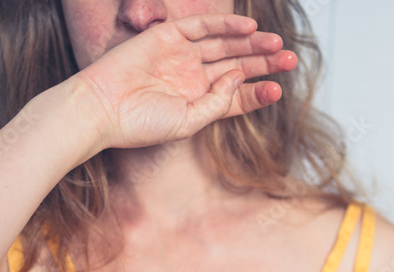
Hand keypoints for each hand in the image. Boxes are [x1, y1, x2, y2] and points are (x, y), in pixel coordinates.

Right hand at [75, 13, 296, 149]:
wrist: (103, 108)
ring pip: (224, 46)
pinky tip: (250, 29)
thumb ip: (217, 103)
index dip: (258, 93)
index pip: (235, 96)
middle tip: (290, 60)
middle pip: (236, 67)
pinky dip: (226, 25)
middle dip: (263, 64)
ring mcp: (180, 57)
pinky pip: (201, 27)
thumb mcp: (188, 122)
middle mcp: (191, 79)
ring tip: (277, 45)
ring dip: (251, 45)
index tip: (278, 90)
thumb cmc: (140, 124)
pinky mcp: (168, 38)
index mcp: (196, 104)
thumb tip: (239, 77)